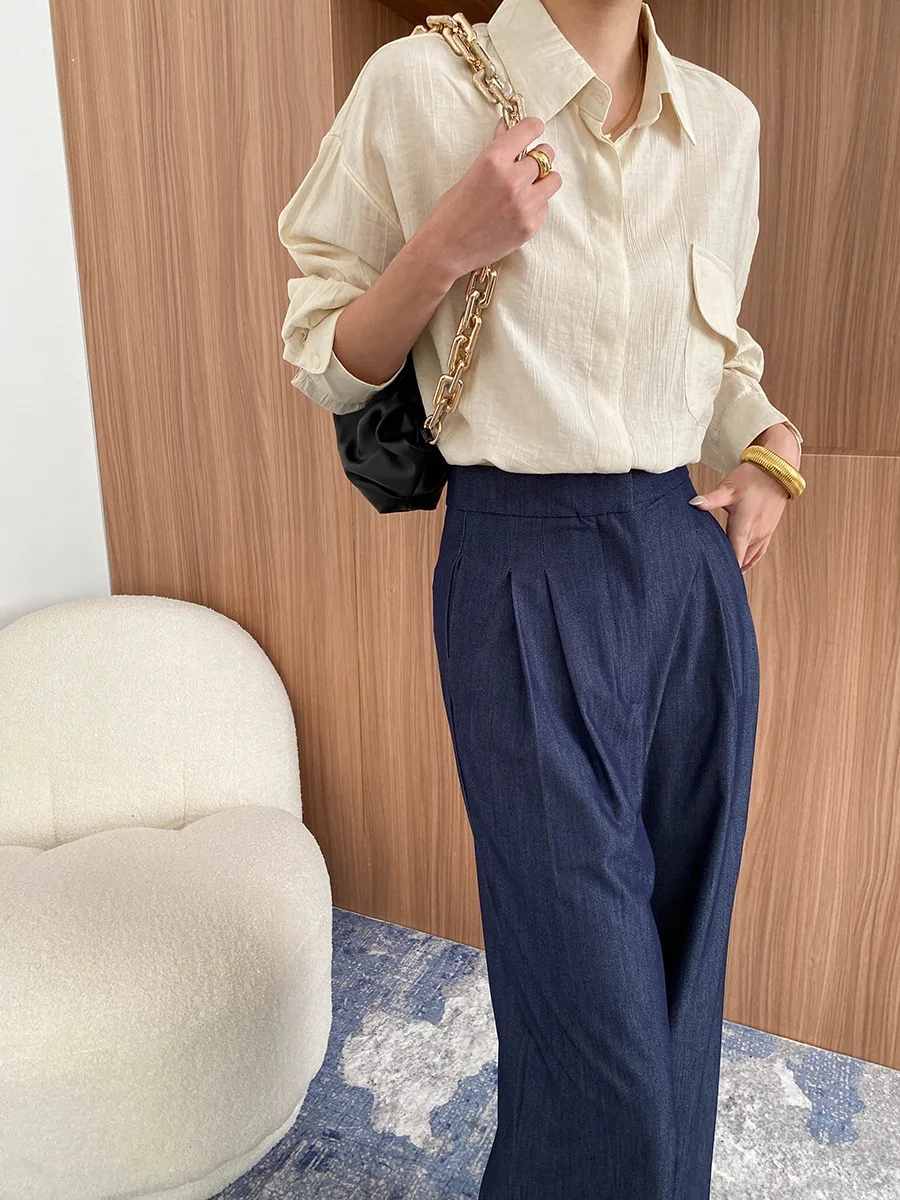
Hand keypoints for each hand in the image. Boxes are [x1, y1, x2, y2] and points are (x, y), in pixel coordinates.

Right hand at [424, 116, 561, 279]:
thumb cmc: (452, 212)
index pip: (530, 128)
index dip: (532, 128)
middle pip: (546, 154)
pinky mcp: (530, 226)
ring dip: (543, 180)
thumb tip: (507, 129)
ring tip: (528, 188)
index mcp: (493, 159)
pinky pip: (545, 206)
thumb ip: (495, 151)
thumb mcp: (471, 173)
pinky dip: (536, 205)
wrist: (446, 249)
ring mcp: (524, 204)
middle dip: (538, 156)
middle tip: (527, 164)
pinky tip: (518, 211)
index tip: (532, 131)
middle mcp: (512, 179)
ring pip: (553, 180)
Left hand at [688, 423, 799, 572]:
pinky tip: (744, 566)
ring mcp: (764, 534)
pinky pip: (759, 552)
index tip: (714, 580)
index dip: (725, 571)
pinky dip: (751, 560)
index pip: (734, 558)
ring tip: (725, 576)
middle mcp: (755, 535)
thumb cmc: (751, 478)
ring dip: (739, 565)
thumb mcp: (728, 488)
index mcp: (744, 528)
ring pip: (750, 557)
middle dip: (728, 569)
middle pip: (741, 560)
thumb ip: (711, 499)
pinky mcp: (769, 530)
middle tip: (712, 580)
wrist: (776, 470)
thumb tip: (693, 503)